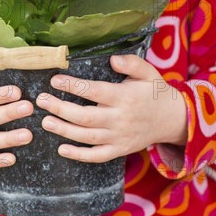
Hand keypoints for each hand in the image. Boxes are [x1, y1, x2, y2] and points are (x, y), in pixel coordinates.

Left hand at [36, 54, 187, 162]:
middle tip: (41, 100)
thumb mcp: (148, 72)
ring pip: (88, 137)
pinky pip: (97, 156)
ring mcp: (120, 137)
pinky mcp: (120, 150)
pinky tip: (61, 149)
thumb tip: (112, 60)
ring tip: (45, 121)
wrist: (174, 119)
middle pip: (86, 116)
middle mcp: (121, 119)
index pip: (94, 91)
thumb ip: (131, 63)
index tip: (54, 80)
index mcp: (125, 97)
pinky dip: (79, 155)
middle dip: (61, 108)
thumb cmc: (155, 92)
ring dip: (64, 130)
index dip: (73, 86)